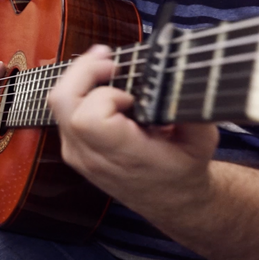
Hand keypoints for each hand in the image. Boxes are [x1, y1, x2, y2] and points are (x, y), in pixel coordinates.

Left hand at [48, 45, 218, 210]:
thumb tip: (180, 74)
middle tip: (110, 59)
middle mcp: (90, 155)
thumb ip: (190, 108)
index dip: (105, 96)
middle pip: (62, 102)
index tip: (130, 96)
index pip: (88, 119)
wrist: (168, 200)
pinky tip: (100, 81)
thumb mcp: (201, 140)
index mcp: (121, 156)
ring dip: (79, 77)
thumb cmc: (183, 169)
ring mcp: (76, 152)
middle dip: (83, 71)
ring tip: (106, 64)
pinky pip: (63, 109)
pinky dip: (78, 89)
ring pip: (57, 102)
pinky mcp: (71, 146)